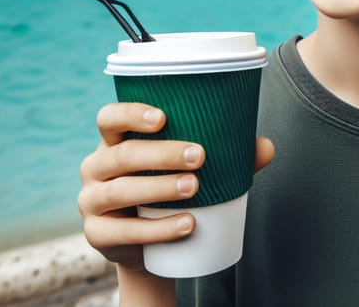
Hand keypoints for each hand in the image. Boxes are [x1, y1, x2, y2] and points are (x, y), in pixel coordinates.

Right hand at [78, 102, 274, 272]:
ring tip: (195, 187)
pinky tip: (187, 224)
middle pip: (121, 155)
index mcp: (115, 140)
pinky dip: (158, 229)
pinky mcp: (97, 235)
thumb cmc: (169, 188)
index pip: (109, 118)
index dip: (130, 114)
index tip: (162, 117)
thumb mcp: (189, 167)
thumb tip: (266, 147)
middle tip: (200, 156)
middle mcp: (96, 166)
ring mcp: (91, 201)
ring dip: (159, 188)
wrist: (149, 244)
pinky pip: (124, 232)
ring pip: (120, 191)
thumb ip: (228, 155)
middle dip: (161, 154)